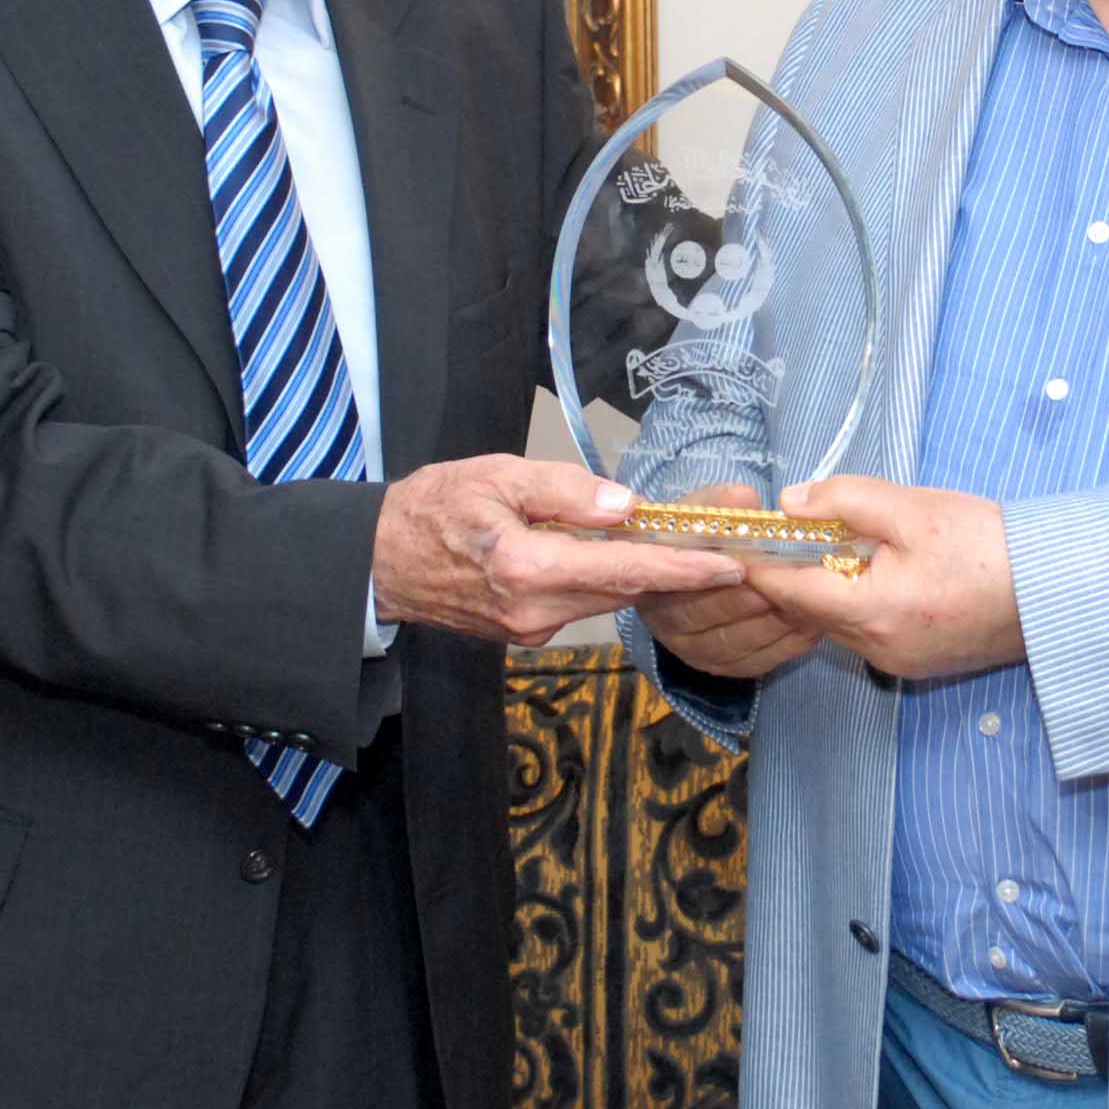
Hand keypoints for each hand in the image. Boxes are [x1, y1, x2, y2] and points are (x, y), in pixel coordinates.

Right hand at [372, 455, 744, 647]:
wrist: (379, 561)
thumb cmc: (432, 507)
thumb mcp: (496, 476)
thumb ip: (565, 491)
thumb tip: (626, 507)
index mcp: (525, 569)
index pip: (623, 570)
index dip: (682, 568)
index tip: (730, 564)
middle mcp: (534, 611)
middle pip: (625, 591)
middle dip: (678, 572)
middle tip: (728, 546)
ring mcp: (530, 629)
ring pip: (607, 600)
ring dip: (647, 578)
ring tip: (689, 548)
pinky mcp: (525, 632)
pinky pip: (582, 604)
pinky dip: (610, 582)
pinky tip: (625, 557)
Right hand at [634, 485, 821, 679]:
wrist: (713, 566)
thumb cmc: (706, 534)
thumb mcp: (706, 511)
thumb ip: (720, 505)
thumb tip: (743, 497)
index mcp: (653, 579)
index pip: (672, 582)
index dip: (705, 575)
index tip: (740, 565)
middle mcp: (667, 622)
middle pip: (702, 619)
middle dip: (741, 604)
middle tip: (776, 588)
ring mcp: (696, 650)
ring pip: (732, 645)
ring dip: (769, 626)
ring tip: (803, 604)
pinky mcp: (726, 667)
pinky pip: (755, 662)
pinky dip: (785, 646)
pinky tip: (811, 625)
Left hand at [753, 476, 1024, 680]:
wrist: (1056, 589)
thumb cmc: (988, 545)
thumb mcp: (914, 508)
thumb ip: (846, 501)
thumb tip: (792, 503)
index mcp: (871, 612)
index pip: (791, 591)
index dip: (760, 564)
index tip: (739, 540)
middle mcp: (878, 649)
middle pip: (812, 611)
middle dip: (795, 574)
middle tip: (785, 533)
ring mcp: (900, 662)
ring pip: (840, 624)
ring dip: (830, 589)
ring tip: (836, 545)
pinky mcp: (921, 663)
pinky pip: (870, 633)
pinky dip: (860, 604)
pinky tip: (877, 572)